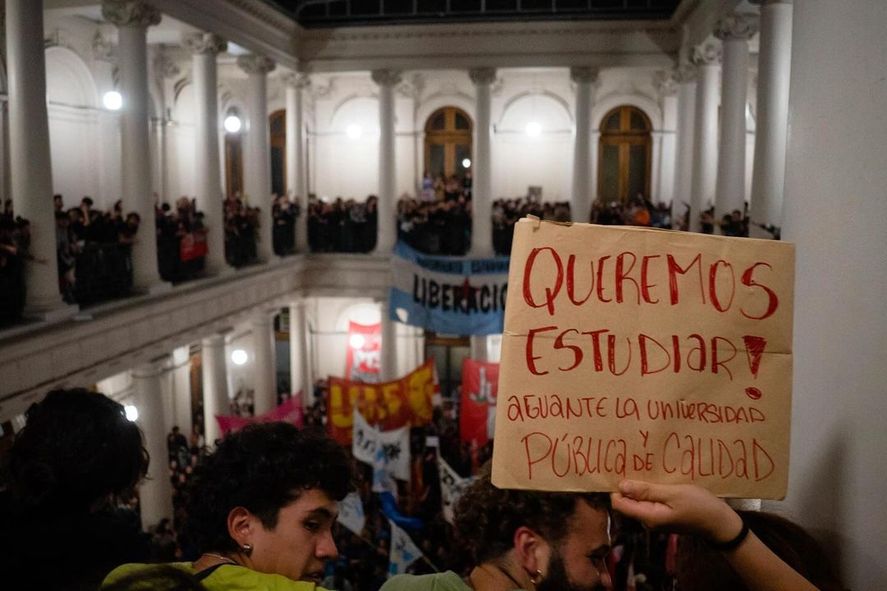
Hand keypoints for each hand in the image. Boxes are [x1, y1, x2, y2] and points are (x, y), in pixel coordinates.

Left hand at [610, 479, 742, 543]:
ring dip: (639, 486)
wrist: (720, 522)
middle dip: (628, 484)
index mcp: (648, 516)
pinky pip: (649, 501)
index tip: (618, 469)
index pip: (619, 503)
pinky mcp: (663, 514)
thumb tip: (621, 486)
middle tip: (630, 463)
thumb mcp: (673, 494)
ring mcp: (656, 518)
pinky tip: (655, 478)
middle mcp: (648, 520)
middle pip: (627, 501)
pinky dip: (649, 489)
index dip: (616, 487)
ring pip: (639, 500)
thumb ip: (647, 491)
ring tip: (642, 466)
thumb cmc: (699, 505)